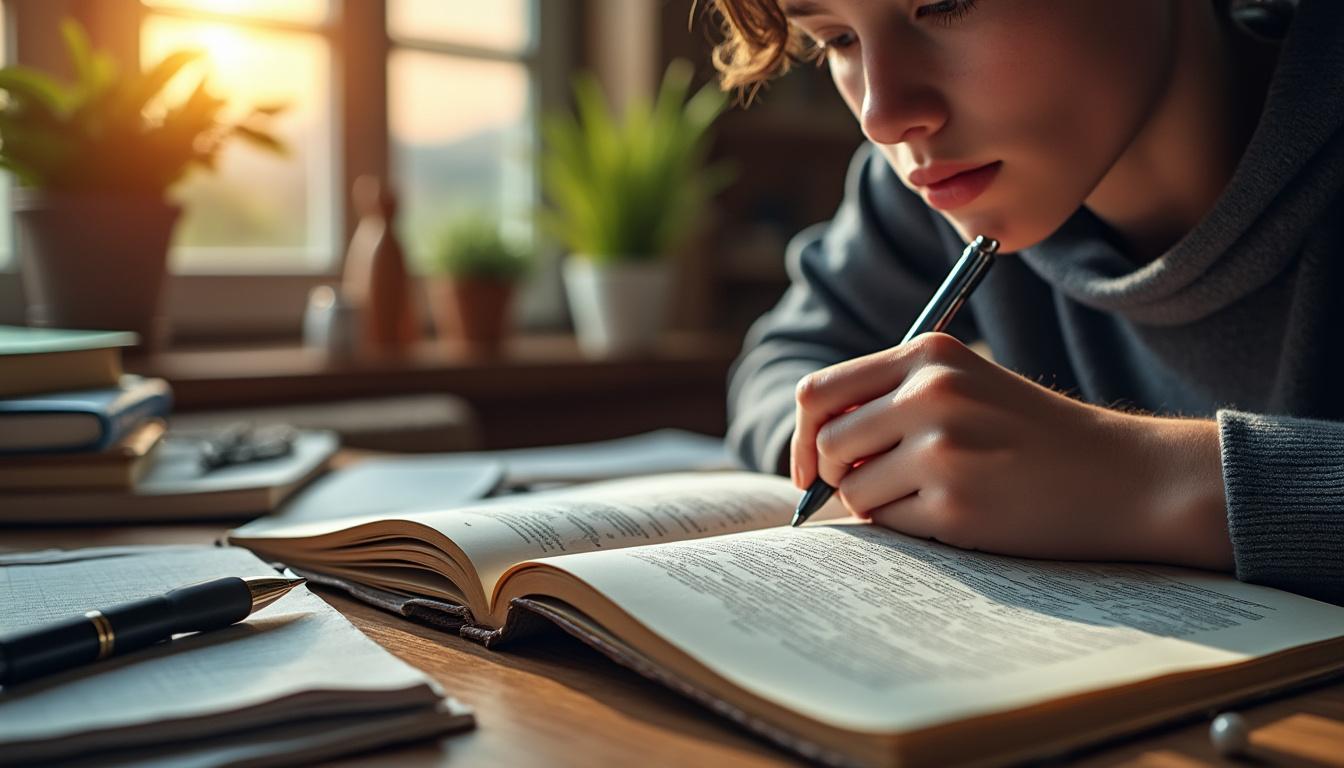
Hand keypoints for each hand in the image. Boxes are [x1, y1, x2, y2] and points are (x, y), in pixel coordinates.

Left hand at [791, 333, 1232, 570]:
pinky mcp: (954, 505)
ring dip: (877, 505)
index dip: (803, 436)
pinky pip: (889, 525)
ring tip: (932, 497)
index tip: (810, 467)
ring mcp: (941, 450)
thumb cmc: (1033, 435)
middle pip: (826, 445)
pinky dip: (910, 528)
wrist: (1122, 475)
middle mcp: (930, 393)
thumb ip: (891, 400)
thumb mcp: (966, 386)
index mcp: (928, 354)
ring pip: (852, 491)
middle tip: (870, 489)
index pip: (820, 392)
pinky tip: (959, 515)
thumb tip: (813, 452)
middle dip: (834, 476)